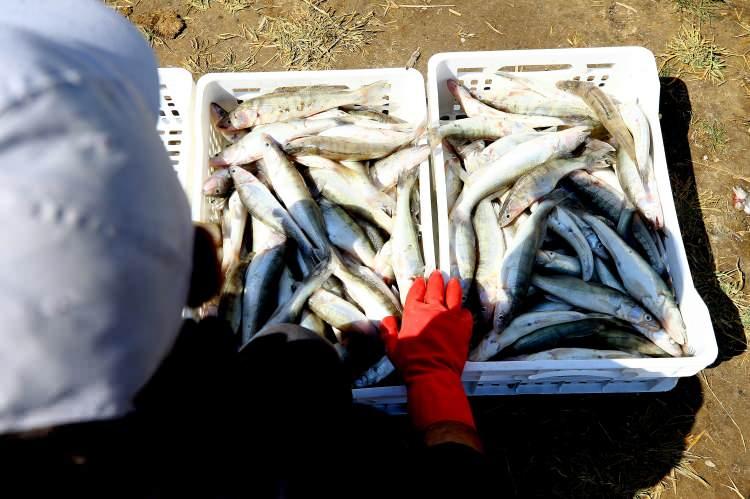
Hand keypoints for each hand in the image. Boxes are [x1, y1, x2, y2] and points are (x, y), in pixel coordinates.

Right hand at [381, 271, 473, 430]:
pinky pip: (466, 313)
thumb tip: (387, 321)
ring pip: (453, 295)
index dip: (418, 285)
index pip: (416, 292)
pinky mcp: (464, 327)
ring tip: (453, 282)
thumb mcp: (392, 347)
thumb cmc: (411, 362)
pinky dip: (463, 310)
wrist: (433, 373)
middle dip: (436, 280)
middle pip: (435, 288)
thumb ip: (388, 331)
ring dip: (453, 287)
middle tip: (438, 274)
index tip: (420, 281)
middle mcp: (433, 310)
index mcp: (414, 313)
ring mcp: (450, 316)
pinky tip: (463, 310)